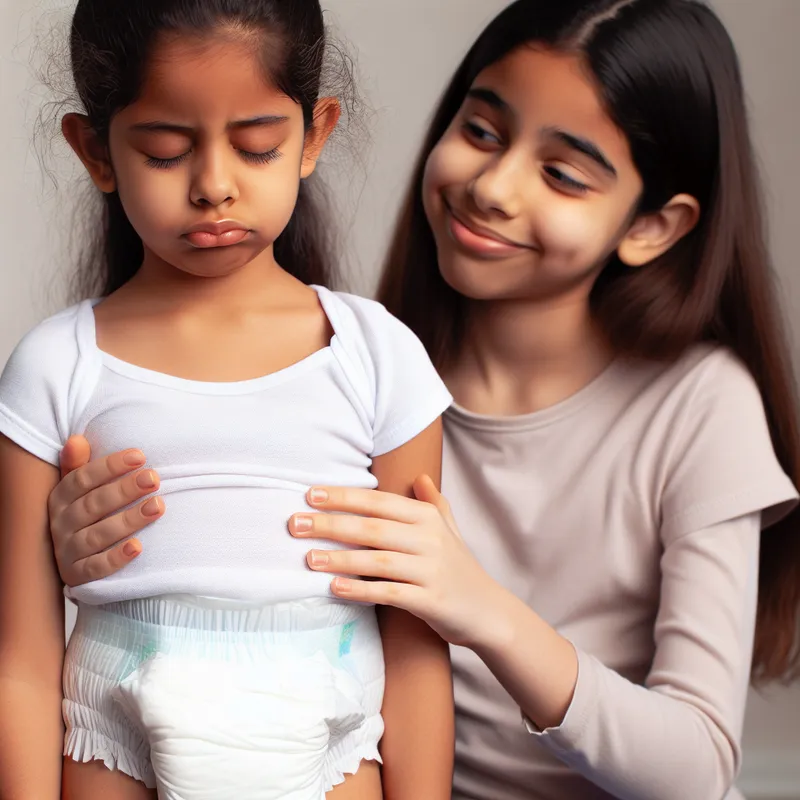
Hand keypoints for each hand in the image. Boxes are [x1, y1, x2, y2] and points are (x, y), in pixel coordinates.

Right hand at [49, 435, 164, 585]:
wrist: (75, 560)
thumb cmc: (87, 514)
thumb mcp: (79, 489)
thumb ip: (78, 466)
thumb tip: (77, 440)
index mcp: (60, 498)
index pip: (82, 479)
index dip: (110, 466)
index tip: (140, 456)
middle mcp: (60, 524)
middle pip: (93, 504)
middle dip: (125, 490)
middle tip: (154, 478)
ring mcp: (67, 551)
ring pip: (97, 535)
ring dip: (128, 520)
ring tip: (157, 506)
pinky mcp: (77, 575)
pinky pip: (96, 568)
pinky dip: (116, 558)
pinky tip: (138, 547)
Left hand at [288, 475, 507, 649]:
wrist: (488, 612)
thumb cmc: (459, 568)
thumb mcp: (450, 530)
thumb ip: (433, 503)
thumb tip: (420, 476)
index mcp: (428, 518)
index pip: (380, 501)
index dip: (345, 497)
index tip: (310, 494)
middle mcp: (430, 540)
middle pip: (372, 528)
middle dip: (331, 524)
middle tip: (295, 524)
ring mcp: (430, 571)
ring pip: (377, 561)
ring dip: (340, 558)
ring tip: (308, 558)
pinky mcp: (430, 601)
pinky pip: (389, 593)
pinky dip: (360, 590)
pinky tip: (334, 588)